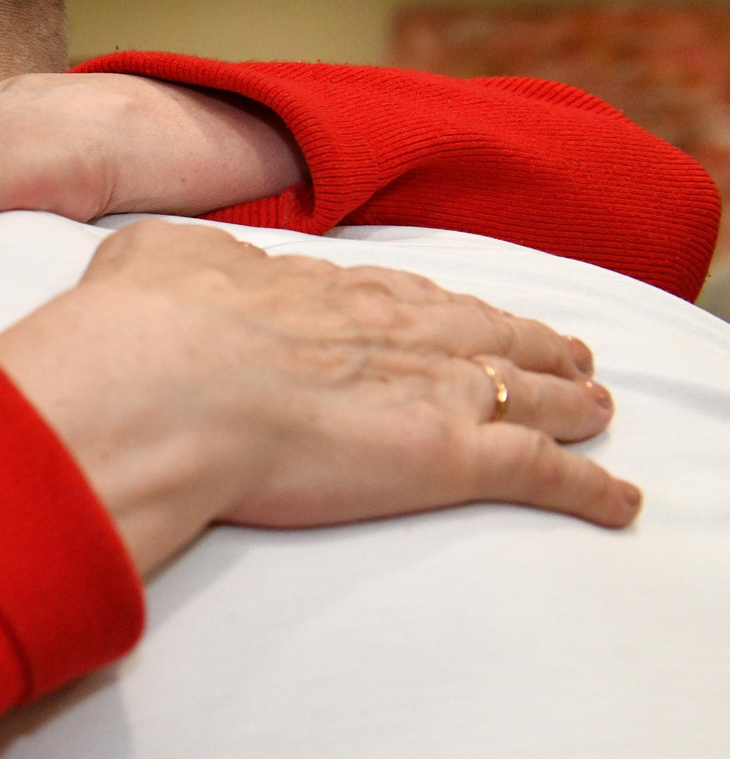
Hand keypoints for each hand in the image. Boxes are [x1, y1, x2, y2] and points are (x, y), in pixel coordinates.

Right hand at [0, 220, 637, 574]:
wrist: (162, 386)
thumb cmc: (140, 330)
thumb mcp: (149, 261)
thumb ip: (176, 259)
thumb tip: (173, 263)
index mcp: (317, 289)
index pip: (397, 296)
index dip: (435, 307)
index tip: (455, 313)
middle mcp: (387, 331)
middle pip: (479, 331)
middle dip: (525, 341)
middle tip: (562, 353)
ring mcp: (427, 389)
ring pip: (525, 388)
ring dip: (569, 399)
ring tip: (598, 408)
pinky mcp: (450, 457)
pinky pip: (541, 473)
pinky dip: (589, 488)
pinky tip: (618, 500)